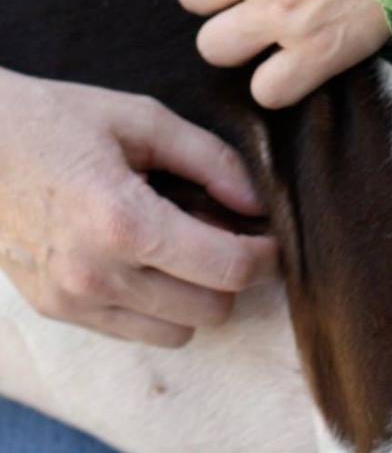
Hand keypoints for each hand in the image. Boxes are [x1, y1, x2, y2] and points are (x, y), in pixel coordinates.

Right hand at [0, 70, 277, 346]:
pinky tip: (148, 258)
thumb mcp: (142, 120)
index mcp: (124, 221)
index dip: (266, 256)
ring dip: (196, 295)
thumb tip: (259, 202)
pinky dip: (157, 305)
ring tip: (186, 245)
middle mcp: (97, 275)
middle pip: (210, 310)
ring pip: (176, 332)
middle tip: (229, 233)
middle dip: (233, 274)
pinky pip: (134, 332)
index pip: (226, 268)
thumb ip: (210, 160)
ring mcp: (73, 301)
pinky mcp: (56, 311)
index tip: (273, 236)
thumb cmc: (58, 120)